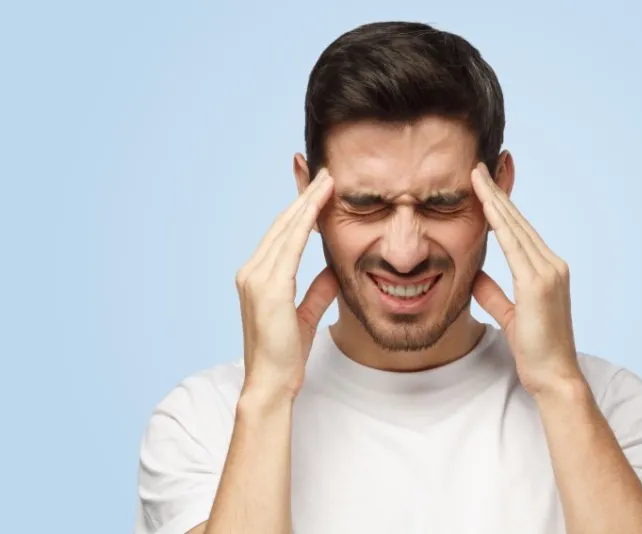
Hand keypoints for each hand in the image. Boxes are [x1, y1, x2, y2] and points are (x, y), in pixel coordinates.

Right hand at [234, 169, 338, 398]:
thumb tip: (334, 272)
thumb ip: (317, 291)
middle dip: (304, 197)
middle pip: (282, 225)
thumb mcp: (304, 316)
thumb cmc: (286, 355)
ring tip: (327, 180)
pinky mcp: (268, 288)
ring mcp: (256, 278)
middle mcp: (251, 272)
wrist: (271, 383)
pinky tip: (318, 207)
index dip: (301, 210)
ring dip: (307, 203)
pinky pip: (290, 247)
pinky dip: (305, 224)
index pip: (282, 235)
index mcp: (257, 277)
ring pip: (286, 230)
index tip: (319, 190)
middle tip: (325, 173)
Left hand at [470, 163, 580, 395]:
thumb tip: (474, 275)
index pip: (519, 231)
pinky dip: (499, 224)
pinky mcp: (538, 284)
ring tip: (476, 177)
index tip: (484, 185)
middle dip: (496, 193)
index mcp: (547, 271)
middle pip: (518, 222)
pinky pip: (514, 247)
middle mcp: (552, 265)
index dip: (501, 207)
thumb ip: (493, 293)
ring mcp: (549, 272)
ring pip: (515, 228)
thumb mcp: (509, 315)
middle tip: (477, 167)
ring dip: (494, 200)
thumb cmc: (535, 349)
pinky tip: (486, 206)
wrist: (554, 376)